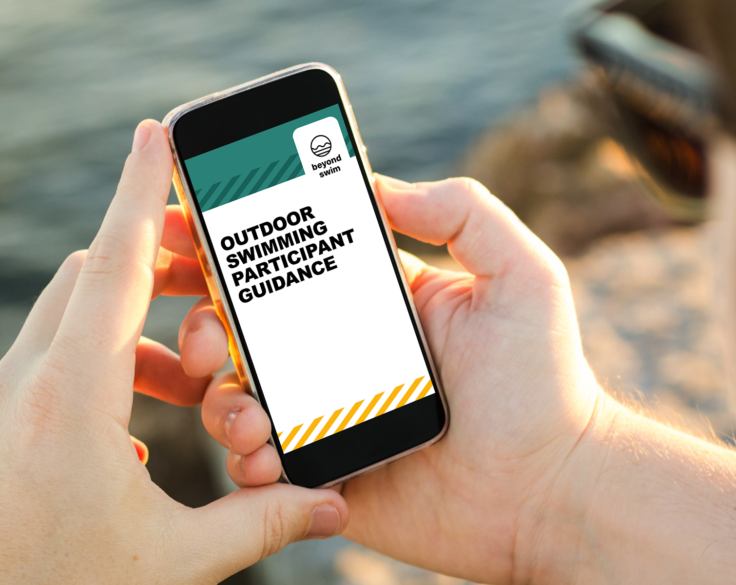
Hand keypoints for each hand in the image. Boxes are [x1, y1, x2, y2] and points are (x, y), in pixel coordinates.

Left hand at [0, 120, 347, 583]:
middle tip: (212, 288)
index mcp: (71, 400)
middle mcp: (20, 392)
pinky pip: (39, 374)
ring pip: (64, 330)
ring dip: (129, 334)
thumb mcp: (177, 560)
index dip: (141, 192)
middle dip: (155, 268)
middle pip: (89, 282)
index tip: (158, 133)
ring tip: (188, 383)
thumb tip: (335, 504)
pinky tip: (130, 439)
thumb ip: (264, 520)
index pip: (113, 265)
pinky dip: (92, 373)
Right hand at [196, 176, 604, 582]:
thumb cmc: (544, 382)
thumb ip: (462, 212)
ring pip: (237, 396)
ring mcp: (328, 417)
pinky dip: (244, 459)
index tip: (184, 224)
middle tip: (200, 329)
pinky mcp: (324, 476)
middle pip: (243, 328)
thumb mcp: (521, 275)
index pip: (292, 263)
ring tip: (248, 408)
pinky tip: (267, 455)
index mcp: (377, 304)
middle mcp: (343, 356)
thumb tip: (380, 183)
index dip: (234, 244)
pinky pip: (258, 466)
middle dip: (200, 319)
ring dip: (219, 396)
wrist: (550, 490)